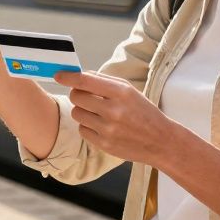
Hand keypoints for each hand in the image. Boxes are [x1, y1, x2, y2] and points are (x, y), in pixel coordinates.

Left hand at [53, 70, 182, 165]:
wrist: (160, 141)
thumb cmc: (143, 112)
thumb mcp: (130, 91)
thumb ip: (104, 81)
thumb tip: (79, 74)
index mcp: (121, 93)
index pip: (86, 81)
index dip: (68, 77)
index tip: (58, 75)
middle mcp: (113, 110)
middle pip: (76, 97)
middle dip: (78, 95)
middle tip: (87, 97)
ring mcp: (108, 129)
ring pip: (77, 113)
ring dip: (83, 111)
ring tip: (98, 113)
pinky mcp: (104, 144)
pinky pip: (82, 129)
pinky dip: (88, 126)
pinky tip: (102, 126)